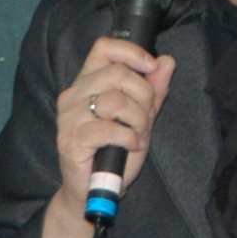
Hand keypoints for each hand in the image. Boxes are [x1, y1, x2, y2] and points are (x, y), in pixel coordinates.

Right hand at [41, 36, 176, 237]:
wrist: (92, 190)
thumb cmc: (114, 153)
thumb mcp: (140, 118)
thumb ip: (153, 90)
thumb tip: (167, 61)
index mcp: (87, 83)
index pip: (104, 48)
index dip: (131, 52)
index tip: (151, 67)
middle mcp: (73, 95)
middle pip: (116, 74)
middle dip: (143, 95)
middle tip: (147, 118)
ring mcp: (69, 117)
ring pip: (114, 100)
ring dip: (138, 119)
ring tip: (138, 135)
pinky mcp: (71, 140)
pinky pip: (109, 127)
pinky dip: (129, 137)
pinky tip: (131, 146)